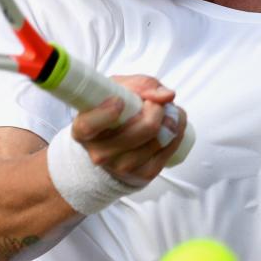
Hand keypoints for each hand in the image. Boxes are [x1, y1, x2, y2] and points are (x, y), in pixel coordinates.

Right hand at [70, 75, 185, 186]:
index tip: (119, 101)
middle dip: (156, 109)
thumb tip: (167, 96)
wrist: (113, 146)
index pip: (89, 126)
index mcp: (84, 130)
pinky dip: (177, 134)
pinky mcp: (143, 175)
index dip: (106, 113)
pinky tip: (174, 125)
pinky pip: (168, 151)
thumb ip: (141, 85)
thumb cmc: (114, 112)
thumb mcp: (119, 89)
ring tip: (167, 111)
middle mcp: (100, 153)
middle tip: (156, 101)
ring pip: (158, 140)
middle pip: (140, 130)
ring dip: (171, 120)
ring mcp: (121, 167)